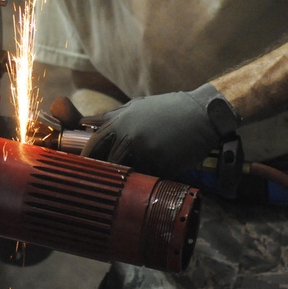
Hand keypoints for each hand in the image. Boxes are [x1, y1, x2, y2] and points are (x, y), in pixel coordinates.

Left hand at [81, 83, 240, 177]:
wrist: (202, 114)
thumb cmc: (168, 109)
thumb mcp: (137, 106)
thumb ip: (112, 116)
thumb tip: (85, 122)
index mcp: (120, 121)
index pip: (93, 144)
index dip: (88, 157)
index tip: (86, 167)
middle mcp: (128, 135)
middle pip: (106, 162)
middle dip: (104, 172)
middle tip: (103, 180)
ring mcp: (144, 150)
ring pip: (125, 172)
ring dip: (125, 177)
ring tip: (127, 181)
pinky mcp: (160, 164)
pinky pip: (146, 177)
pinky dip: (145, 179)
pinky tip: (149, 178)